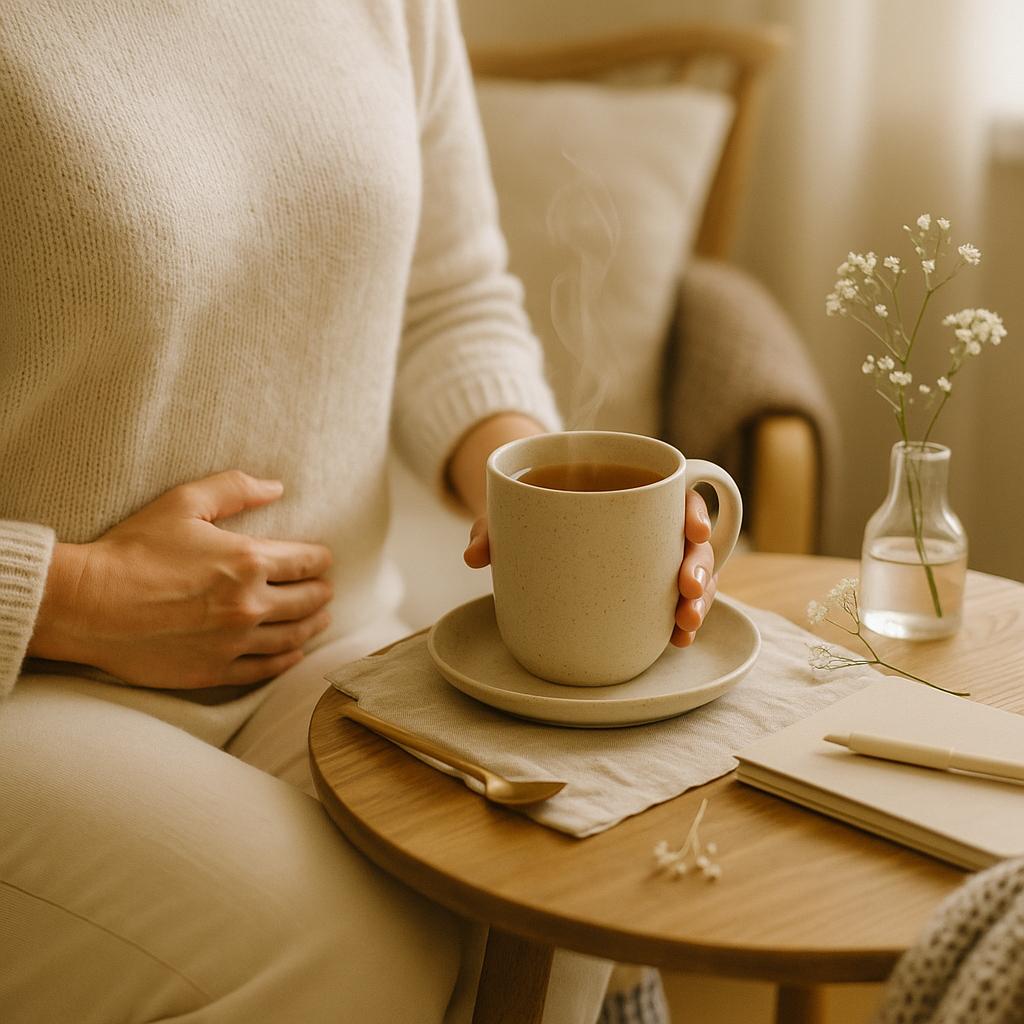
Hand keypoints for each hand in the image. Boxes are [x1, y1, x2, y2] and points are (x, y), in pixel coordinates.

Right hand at [28, 471, 333, 688]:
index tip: (321, 559)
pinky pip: (265, 669)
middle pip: (308, 600)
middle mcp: (250, 605)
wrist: (87, 604)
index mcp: (248, 561)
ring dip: (313, 626)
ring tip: (320, 619)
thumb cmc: (132, 549)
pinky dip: (286, 661)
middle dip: (321, 591)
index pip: (307, 562)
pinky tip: (294, 654)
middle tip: (325, 589)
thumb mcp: (183, 503)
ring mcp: (234, 642)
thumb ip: (234, 489)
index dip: (320, 559)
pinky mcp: (215, 670)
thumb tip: (277, 487)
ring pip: (294, 637)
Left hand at [464, 488, 717, 646]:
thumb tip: (473, 556)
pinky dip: (681, 622)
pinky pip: (675, 603)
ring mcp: (654, 561)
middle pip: (695, 542)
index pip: (678, 494)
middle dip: (699, 567)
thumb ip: (492, 528)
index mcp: (629, 491)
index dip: (694, 511)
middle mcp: (652, 526)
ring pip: (695, 575)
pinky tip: (676, 641)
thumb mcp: (507, 514)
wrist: (523, 528)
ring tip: (685, 625)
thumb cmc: (524, 512)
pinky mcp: (648, 591)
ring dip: (699, 599)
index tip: (693, 531)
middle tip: (685, 590)